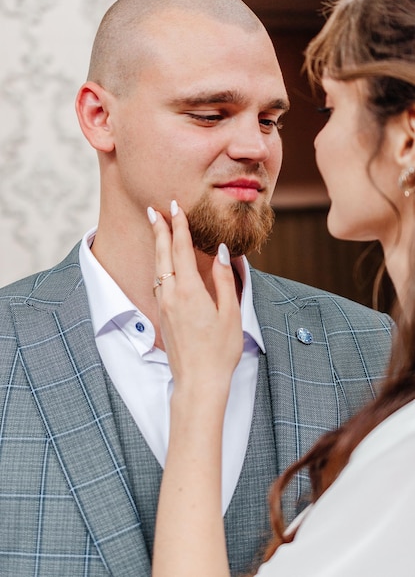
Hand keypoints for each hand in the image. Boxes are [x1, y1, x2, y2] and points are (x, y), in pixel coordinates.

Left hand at [148, 200, 242, 395]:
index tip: (175, 207)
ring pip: (158, 268)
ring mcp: (164, 306)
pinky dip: (160, 266)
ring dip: (158, 247)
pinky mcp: (162, 317)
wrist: (198, 382)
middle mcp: (171, 295)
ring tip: (158, 231)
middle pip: (163, 255)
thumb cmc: (219, 351)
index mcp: (189, 291)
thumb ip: (223, 280)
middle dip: (160, 230)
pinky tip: (163, 264)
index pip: (181, 250)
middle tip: (155, 210)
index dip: (179, 226)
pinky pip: (158, 283)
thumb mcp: (230, 313)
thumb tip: (220, 252)